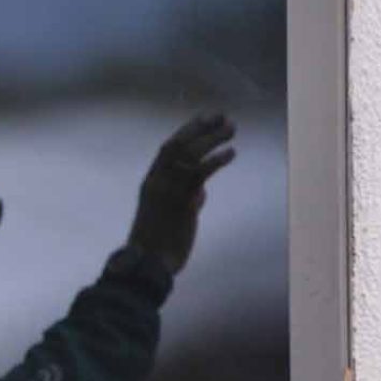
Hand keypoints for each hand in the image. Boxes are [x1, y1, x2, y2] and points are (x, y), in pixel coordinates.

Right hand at [126, 113, 236, 275]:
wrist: (149, 263)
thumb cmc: (158, 245)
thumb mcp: (169, 217)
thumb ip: (185, 200)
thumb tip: (200, 193)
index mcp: (151, 183)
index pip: (168, 149)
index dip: (188, 131)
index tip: (205, 119)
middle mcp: (157, 181)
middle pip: (177, 144)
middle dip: (200, 127)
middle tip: (222, 117)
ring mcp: (167, 190)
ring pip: (189, 153)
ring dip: (212, 138)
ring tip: (231, 129)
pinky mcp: (181, 200)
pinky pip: (199, 173)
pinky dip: (216, 160)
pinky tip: (231, 153)